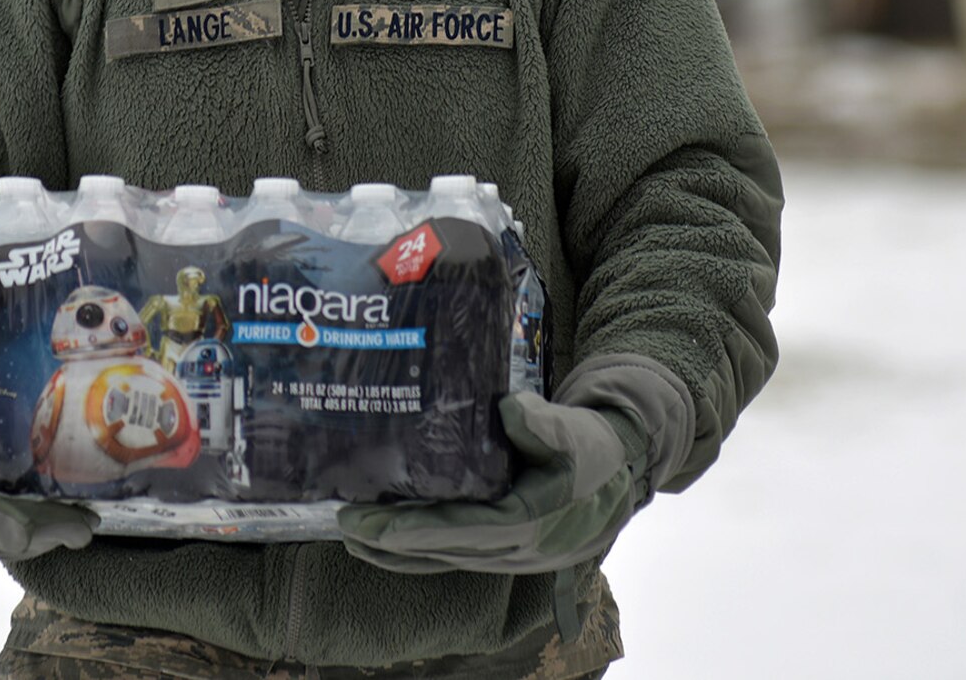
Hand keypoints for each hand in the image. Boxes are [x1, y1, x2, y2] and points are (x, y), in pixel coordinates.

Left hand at [337, 353, 693, 575]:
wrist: (622, 475)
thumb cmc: (594, 450)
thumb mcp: (576, 432)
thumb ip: (544, 424)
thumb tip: (510, 407)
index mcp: (529, 521)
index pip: (460, 530)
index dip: (412, 529)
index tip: (370, 522)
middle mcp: (513, 549)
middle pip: (441, 550)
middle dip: (390, 540)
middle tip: (343, 522)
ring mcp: (507, 555)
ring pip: (442, 558)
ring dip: (396, 550)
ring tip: (352, 534)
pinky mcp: (502, 549)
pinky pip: (452, 554)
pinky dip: (418, 550)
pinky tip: (389, 540)